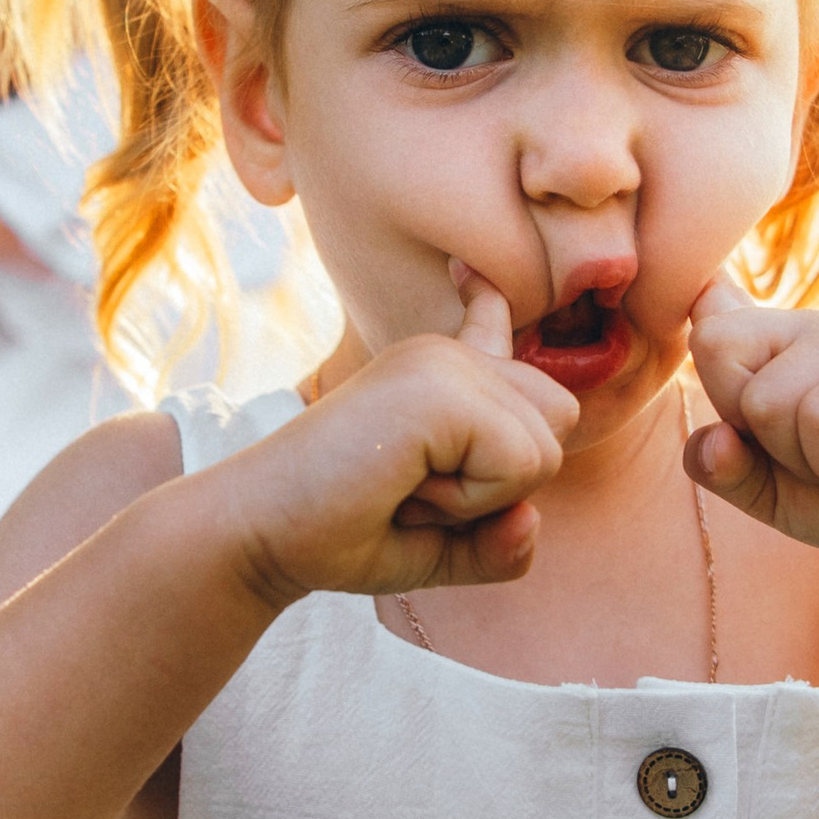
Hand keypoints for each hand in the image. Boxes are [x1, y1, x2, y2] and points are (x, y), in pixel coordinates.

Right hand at [226, 267, 578, 607]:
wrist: (260, 534)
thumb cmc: (337, 535)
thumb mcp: (439, 546)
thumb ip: (501, 543)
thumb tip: (532, 520)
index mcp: (435, 372)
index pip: (490, 321)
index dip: (487, 301)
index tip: (463, 271)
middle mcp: (445, 354)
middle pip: (558, 420)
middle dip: (505, 484)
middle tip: (416, 490)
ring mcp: (443, 362)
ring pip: (545, 449)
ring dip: (481, 499)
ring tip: (404, 488)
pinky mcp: (440, 388)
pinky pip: (519, 463)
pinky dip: (471, 502)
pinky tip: (405, 488)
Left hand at [684, 277, 818, 584]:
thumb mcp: (772, 495)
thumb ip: (722, 465)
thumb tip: (710, 438)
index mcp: (787, 339)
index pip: (708, 329)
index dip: (722, 400)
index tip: (773, 438)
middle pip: (720, 350)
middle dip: (757, 432)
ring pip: (768, 396)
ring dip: (806, 459)